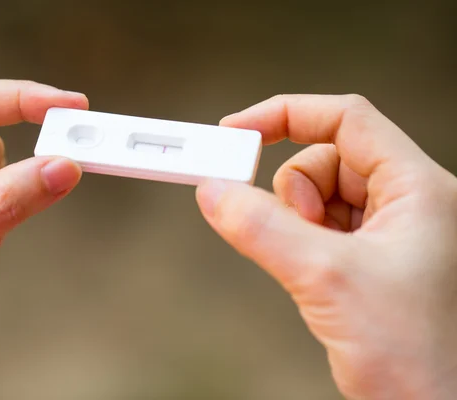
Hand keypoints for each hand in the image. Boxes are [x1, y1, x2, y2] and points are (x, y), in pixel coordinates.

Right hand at [196, 95, 456, 398]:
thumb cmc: (415, 354)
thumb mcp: (326, 279)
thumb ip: (261, 228)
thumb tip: (213, 191)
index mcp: (419, 188)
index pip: (346, 119)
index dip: (287, 115)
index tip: (236, 131)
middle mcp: (410, 202)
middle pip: (328, 159)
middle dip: (296, 192)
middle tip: (289, 231)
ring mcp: (392, 231)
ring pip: (321, 196)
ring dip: (299, 222)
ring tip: (312, 265)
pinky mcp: (373, 257)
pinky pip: (323, 227)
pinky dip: (303, 241)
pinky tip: (315, 273)